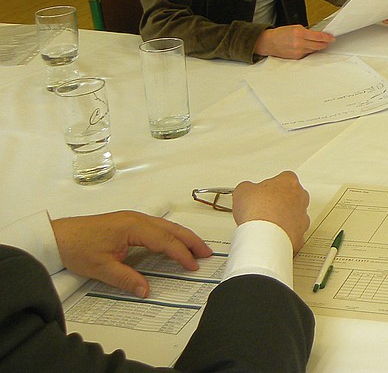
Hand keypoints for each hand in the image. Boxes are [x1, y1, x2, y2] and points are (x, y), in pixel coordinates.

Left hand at [52, 212, 211, 297]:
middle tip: (207, 252)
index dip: (181, 253)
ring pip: (165, 226)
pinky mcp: (128, 222)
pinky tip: (172, 243)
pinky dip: (170, 235)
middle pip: (171, 229)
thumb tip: (146, 291)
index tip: (193, 265)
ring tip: (196, 248)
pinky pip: (156, 227)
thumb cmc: (78, 248)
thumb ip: (127, 279)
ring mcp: (133, 219)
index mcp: (134, 226)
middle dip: (191, 240)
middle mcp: (137, 219)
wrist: (57, 236)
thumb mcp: (101, 268)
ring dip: (182, 237)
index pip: (165, 240)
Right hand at [233, 171, 310, 252]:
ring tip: (268, 222)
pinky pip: (294, 232)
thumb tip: (246, 190)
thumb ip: (248, 187)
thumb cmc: (258, 212)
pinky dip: (285, 233)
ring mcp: (303, 216)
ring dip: (284, 217)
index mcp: (289, 181)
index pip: (284, 177)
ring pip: (296, 214)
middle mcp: (301, 197)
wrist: (264, 236)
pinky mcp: (300, 234)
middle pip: (293, 195)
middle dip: (281, 200)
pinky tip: (273, 234)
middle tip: (265, 206)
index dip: (271, 185)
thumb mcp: (243, 190)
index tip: (263, 191)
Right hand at [253, 25, 334, 58]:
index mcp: (300, 33)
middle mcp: (300, 43)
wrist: (270, 42)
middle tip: (329, 41)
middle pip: (318, 45)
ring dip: (318, 46)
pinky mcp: (297, 57)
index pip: (318, 36)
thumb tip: (318, 35)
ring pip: (314, 50)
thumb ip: (307, 31)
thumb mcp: (295, 27)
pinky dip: (310, 50)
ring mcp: (298, 51)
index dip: (327, 37)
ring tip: (320, 43)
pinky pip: (307, 53)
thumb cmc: (281, 33)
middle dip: (325, 43)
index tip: (332, 37)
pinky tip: (310, 47)